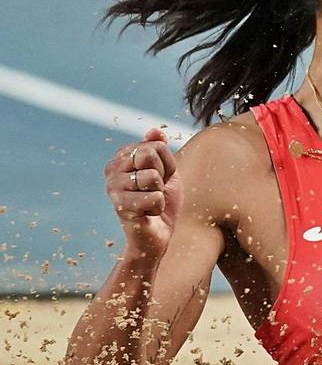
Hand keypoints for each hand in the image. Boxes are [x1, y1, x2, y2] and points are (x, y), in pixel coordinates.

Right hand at [104, 128, 181, 257]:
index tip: (160, 178)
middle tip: (156, 190)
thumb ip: (160, 149)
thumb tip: (154, 130)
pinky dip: (159, 207)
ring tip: (150, 202)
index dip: (167, 164)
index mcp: (122, 156)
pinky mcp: (119, 205)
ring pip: (152, 177)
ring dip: (160, 193)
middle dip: (163, 175)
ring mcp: (113, 187)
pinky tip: (148, 213)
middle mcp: (112, 169)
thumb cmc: (163, 202)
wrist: (158, 234)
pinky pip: (154, 198)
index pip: (156, 145)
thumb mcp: (167, 171)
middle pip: (150, 155)